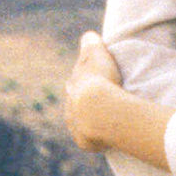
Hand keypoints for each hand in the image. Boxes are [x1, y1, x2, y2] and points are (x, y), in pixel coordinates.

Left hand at [64, 31, 122, 151]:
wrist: (98, 111)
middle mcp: (70, 105)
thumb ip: (92, 45)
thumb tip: (88, 35)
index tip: (94, 78)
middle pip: (75, 101)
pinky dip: (96, 136)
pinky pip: (90, 138)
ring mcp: (75, 124)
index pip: (77, 79)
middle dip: (83, 99)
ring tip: (103, 119)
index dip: (85, 78)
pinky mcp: (84, 140)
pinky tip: (104, 136)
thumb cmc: (101, 80)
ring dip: (88, 119)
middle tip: (98, 98)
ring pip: (79, 120)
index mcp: (73, 84)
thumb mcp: (98, 55)